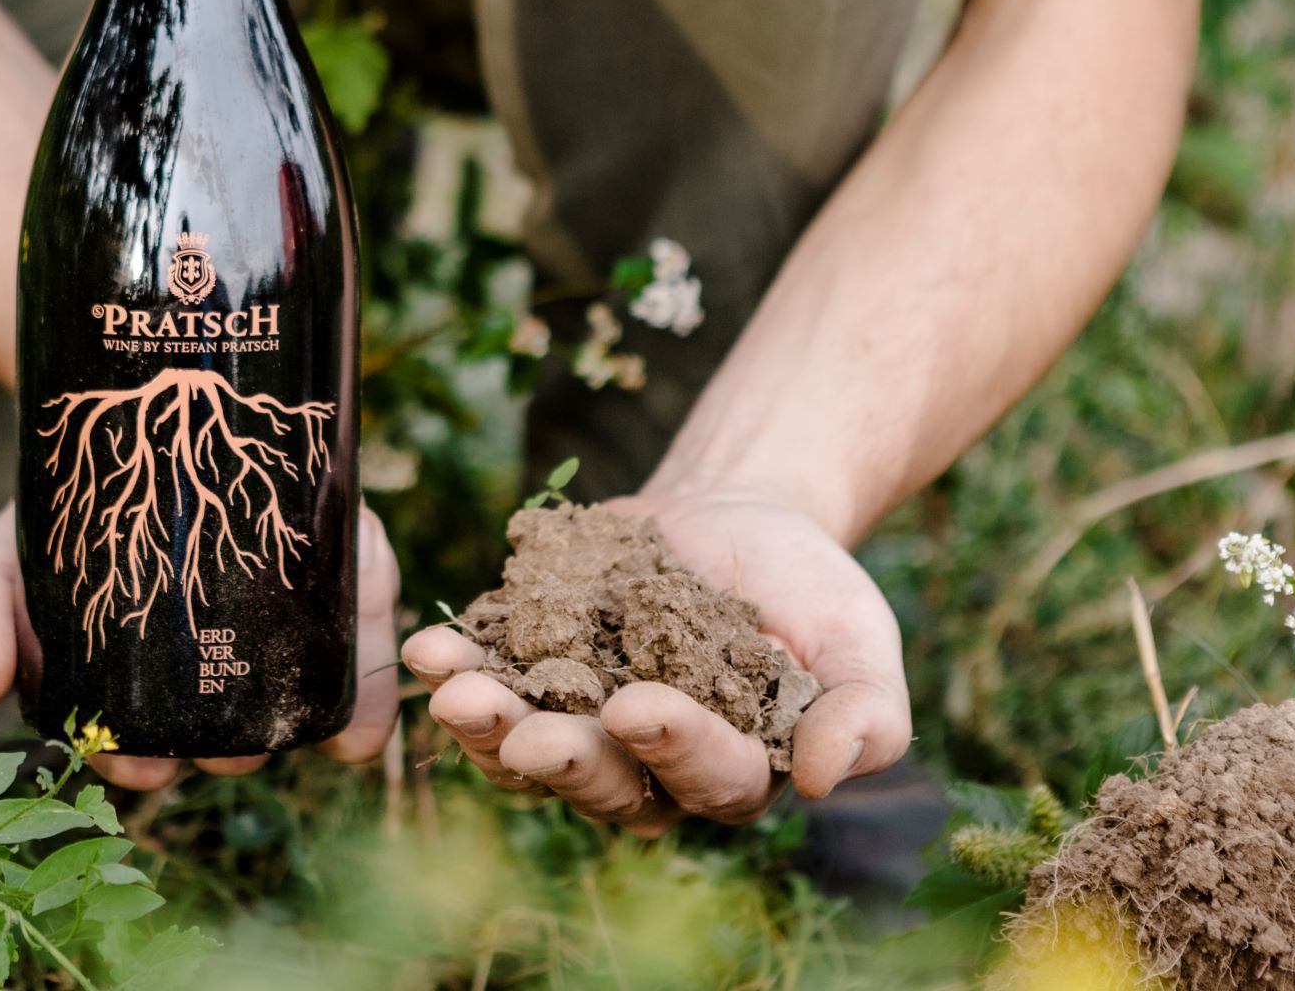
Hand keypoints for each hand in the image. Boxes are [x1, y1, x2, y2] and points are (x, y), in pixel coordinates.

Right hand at [0, 502, 401, 788]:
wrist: (126, 412)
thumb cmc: (57, 507)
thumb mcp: (2, 554)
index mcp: (128, 681)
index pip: (137, 748)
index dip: (138, 770)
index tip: (143, 772)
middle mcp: (202, 669)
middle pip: (220, 736)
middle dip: (224, 755)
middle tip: (223, 751)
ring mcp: (273, 629)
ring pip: (294, 704)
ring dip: (294, 732)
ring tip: (282, 734)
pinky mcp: (334, 586)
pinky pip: (357, 651)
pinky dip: (362, 703)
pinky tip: (361, 734)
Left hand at [399, 487, 908, 835]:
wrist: (737, 514)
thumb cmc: (810, 589)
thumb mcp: (861, 642)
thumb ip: (866, 716)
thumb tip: (827, 779)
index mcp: (734, 774)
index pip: (706, 778)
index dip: (672, 747)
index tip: (637, 707)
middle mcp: (648, 768)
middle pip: (602, 780)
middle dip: (561, 756)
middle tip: (525, 731)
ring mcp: (581, 721)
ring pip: (528, 747)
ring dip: (487, 726)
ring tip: (452, 692)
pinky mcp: (531, 672)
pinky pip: (488, 681)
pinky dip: (456, 667)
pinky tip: (429, 649)